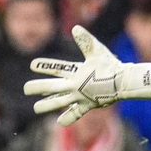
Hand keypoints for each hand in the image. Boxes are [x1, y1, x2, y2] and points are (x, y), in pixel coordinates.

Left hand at [24, 26, 150, 125]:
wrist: (124, 82)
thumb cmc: (110, 65)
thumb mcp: (98, 51)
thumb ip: (86, 41)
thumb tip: (76, 28)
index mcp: (76, 72)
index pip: (57, 68)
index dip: (45, 66)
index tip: (33, 65)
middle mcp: (75, 86)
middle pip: (53, 87)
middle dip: (38, 87)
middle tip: (25, 89)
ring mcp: (80, 97)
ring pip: (60, 103)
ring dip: (47, 105)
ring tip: (36, 108)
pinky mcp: (87, 106)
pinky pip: (76, 114)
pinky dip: (68, 118)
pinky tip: (59, 122)